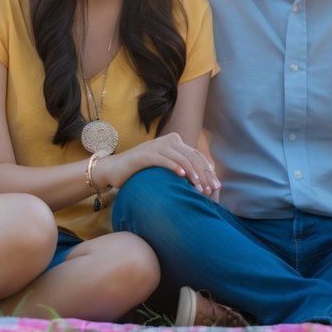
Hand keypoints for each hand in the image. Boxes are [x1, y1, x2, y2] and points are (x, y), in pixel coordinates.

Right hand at [99, 133, 220, 197]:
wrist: (115, 168)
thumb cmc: (142, 171)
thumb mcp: (164, 167)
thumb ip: (180, 167)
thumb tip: (202, 179)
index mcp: (174, 142)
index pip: (197, 156)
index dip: (208, 172)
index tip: (216, 187)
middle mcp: (168, 141)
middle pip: (192, 157)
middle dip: (204, 175)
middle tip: (210, 190)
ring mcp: (156, 146)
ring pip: (181, 159)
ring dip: (192, 174)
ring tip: (199, 188)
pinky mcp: (145, 154)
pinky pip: (164, 160)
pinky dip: (174, 167)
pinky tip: (182, 177)